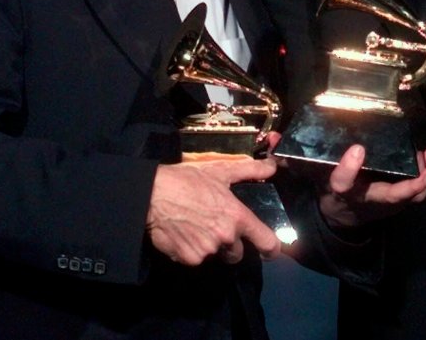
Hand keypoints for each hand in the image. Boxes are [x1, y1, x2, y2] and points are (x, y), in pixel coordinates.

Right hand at [146, 155, 279, 264]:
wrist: (152, 195)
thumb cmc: (187, 180)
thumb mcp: (220, 171)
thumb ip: (249, 171)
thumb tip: (273, 166)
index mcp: (237, 217)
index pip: (266, 241)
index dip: (272, 249)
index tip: (271, 251)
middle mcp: (225, 237)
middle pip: (237, 253)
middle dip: (230, 244)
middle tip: (216, 227)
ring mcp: (207, 251)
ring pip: (216, 255)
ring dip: (211, 246)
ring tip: (196, 226)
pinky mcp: (189, 259)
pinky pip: (197, 259)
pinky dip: (192, 250)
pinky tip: (184, 234)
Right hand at [318, 144, 425, 229]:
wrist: (343, 212)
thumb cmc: (342, 196)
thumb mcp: (337, 185)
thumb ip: (345, 171)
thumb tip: (358, 149)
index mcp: (377, 199)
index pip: (398, 195)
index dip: (415, 185)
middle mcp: (392, 202)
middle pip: (418, 196)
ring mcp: (398, 199)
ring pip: (421, 193)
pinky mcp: (401, 193)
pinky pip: (420, 188)